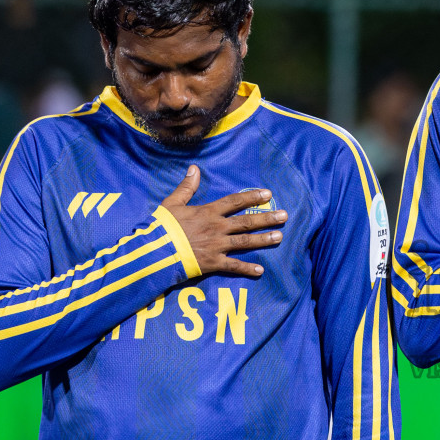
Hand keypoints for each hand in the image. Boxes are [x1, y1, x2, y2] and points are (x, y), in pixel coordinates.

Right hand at [160, 165, 286, 277]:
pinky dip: (247, 269)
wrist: (154, 251)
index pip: (235, 202)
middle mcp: (217, 228)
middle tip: (285, 216)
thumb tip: (194, 168)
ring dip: (264, 239)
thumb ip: (186, 187)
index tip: (268, 194)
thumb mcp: (172, 203)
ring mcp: (217, 246)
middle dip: (267, 218)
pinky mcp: (213, 263)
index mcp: (208, 212)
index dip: (252, 197)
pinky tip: (260, 271)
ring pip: (246, 242)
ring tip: (280, 237)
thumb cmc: (161, 227)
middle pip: (247, 222)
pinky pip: (233, 266)